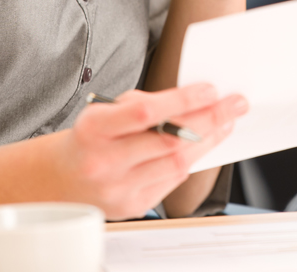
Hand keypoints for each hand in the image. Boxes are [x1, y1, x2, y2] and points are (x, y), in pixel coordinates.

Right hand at [61, 84, 248, 219]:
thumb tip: (193, 99)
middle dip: (208, 119)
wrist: (62, 179)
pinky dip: (191, 159)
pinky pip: (172, 181)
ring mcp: (119, 188)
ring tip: (225, 122)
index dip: (182, 100)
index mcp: (94, 129)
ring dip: (208, 140)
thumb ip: (144, 104)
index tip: (210, 89)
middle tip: (234, 104)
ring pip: (176, 164)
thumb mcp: (106, 110)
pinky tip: (203, 144)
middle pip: (168, 141)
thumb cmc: (91, 137)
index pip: (145, 112)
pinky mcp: (133, 206)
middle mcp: (104, 162)